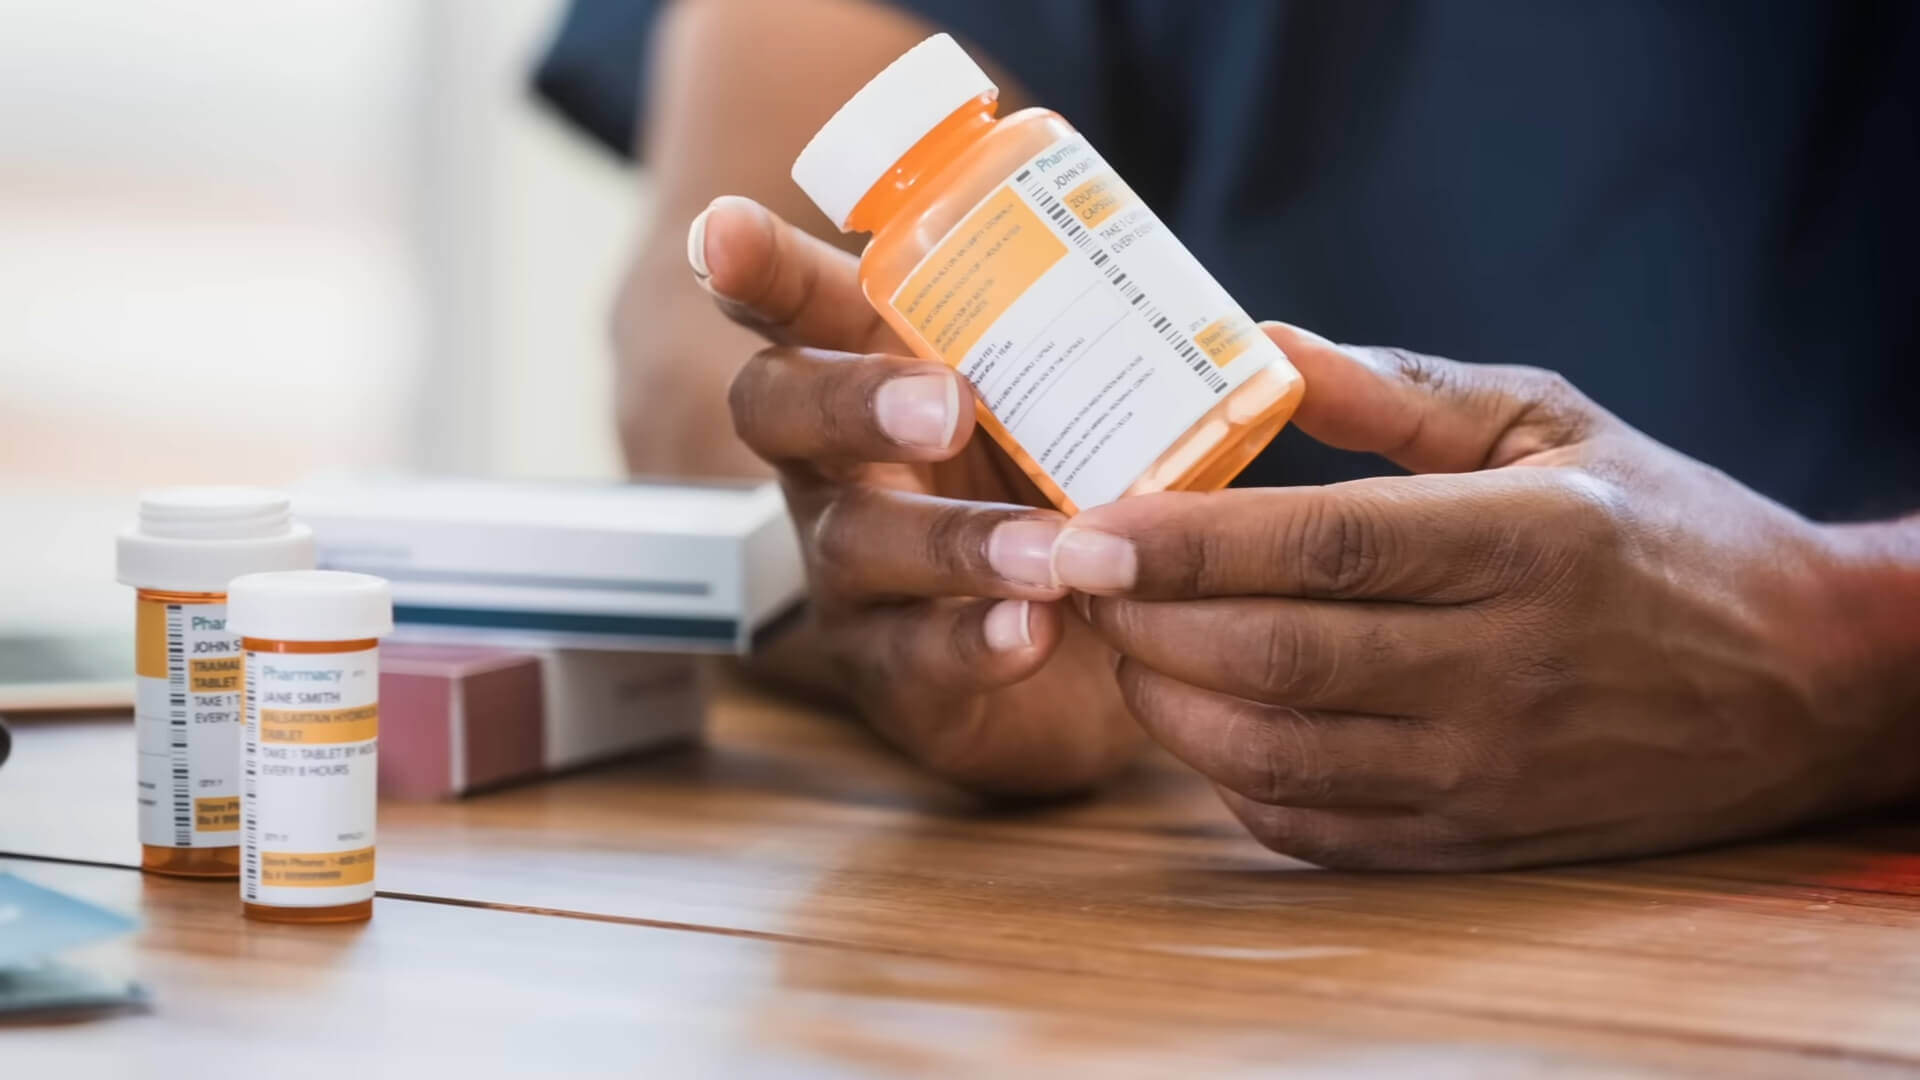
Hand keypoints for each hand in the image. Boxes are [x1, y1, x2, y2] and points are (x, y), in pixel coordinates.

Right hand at [695, 197, 1139, 796]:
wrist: (1102, 655)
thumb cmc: (1071, 489)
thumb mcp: (1084, 410)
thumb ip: (1126, 366)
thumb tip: (1264, 337)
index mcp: (870, 373)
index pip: (796, 307)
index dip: (755, 270)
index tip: (724, 232)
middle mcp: (834, 468)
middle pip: (785, 414)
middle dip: (855, 403)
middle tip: (947, 405)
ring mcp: (849, 575)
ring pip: (857, 545)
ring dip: (955, 543)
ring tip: (1051, 556)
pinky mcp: (891, 674)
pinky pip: (911, 660)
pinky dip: (974, 642)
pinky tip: (1033, 632)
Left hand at [1057, 323, 1919, 868]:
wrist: (1800, 678)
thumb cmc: (1662, 530)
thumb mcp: (1554, 424)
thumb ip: (1403, 393)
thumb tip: (1263, 344)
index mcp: (1525, 541)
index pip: (1322, 548)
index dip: (1185, 542)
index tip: (1084, 526)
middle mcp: (1503, 666)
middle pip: (1274, 656)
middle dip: (1143, 619)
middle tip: (1072, 578)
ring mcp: (1487, 768)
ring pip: (1275, 753)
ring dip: (1166, 701)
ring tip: (1125, 639)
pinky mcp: (1474, 837)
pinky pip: (1313, 826)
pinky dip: (1228, 779)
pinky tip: (1202, 718)